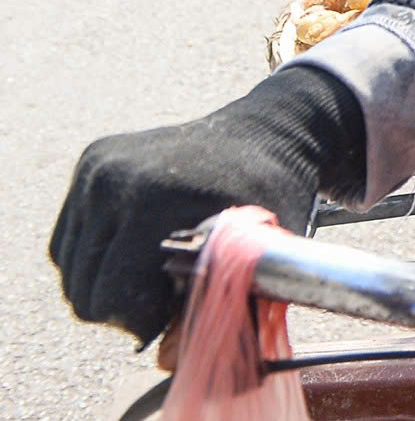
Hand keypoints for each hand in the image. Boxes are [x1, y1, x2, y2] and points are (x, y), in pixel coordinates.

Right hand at [49, 67, 364, 344]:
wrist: (269, 130)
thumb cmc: (272, 195)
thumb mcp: (257, 255)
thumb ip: (215, 308)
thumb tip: (164, 359)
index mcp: (154, 201)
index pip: (113, 298)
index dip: (145, 320)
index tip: (177, 309)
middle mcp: (115, 180)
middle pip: (85, 289)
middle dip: (124, 306)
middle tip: (166, 292)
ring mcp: (98, 168)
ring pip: (71, 268)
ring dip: (108, 281)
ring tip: (154, 268)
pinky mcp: (91, 162)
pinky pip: (69, 240)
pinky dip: (96, 256)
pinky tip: (136, 249)